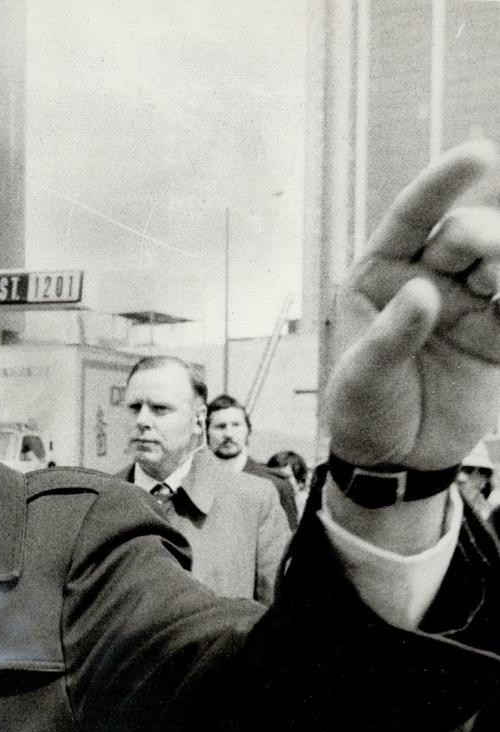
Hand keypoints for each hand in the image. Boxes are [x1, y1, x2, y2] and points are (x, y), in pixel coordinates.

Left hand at [325, 140, 499, 469]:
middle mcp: (426, 280)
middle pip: (466, 235)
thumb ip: (391, 337)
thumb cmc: (360, 412)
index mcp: (379, 276)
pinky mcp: (499, 336)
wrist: (392, 462)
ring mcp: (467, 304)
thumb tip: (423, 292)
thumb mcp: (361, 379)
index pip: (411, 218)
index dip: (442, 184)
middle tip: (485, 262)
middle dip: (482, 237)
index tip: (478, 155)